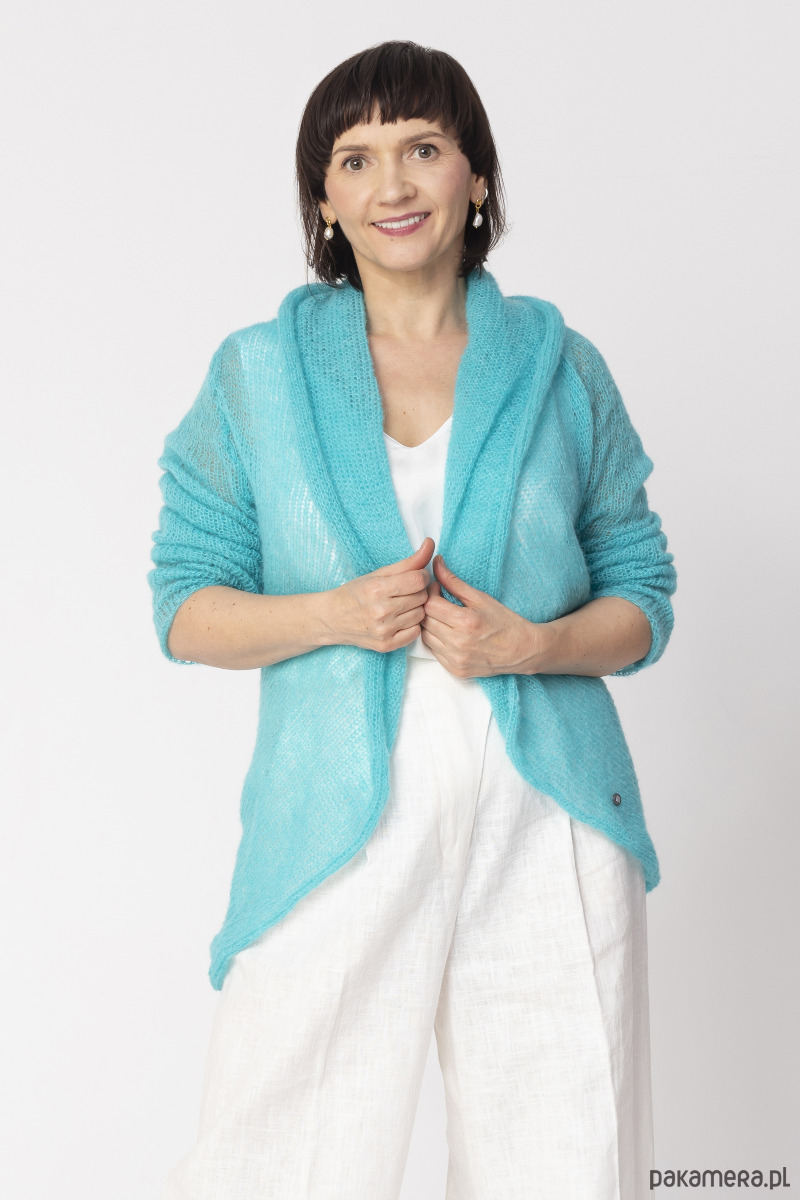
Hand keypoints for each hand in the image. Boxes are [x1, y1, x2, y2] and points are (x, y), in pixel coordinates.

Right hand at [323, 539, 433, 652]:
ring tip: (400, 606)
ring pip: (421, 615)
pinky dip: (411, 625)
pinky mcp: (386, 645)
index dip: (420, 576)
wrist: (332, 619)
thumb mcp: (379, 573)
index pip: (419, 580)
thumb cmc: (355, 593)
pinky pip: (415, 632)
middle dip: (417, 592)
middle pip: (422, 597)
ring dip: (415, 609)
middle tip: (403, 592)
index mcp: (377, 589)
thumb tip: (430, 544)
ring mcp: (383, 630)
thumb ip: (409, 561)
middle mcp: (380, 611)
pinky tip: (398, 620)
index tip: (412, 577)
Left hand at [421, 554, 548, 677]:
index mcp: (465, 622)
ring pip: (425, 638)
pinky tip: (448, 633)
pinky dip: (436, 641)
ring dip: (429, 625)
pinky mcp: (456, 670)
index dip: (430, 593)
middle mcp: (458, 643)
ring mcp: (456, 659)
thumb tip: (436, 563)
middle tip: (438, 600)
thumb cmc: (504, 622)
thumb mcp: (480, 598)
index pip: (430, 605)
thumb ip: (454, 581)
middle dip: (428, 607)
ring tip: (442, 617)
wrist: (522, 650)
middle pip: (425, 621)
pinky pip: (434, 652)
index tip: (437, 588)